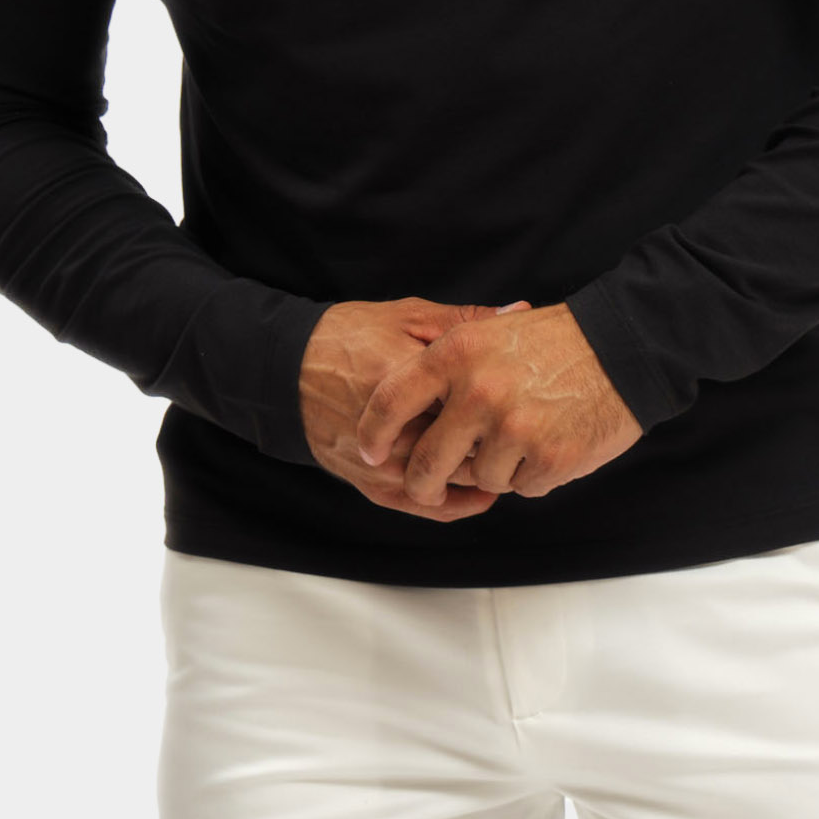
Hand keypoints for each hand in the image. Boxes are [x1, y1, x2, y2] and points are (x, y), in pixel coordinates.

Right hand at [298, 295, 534, 521]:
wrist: (290, 368)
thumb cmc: (350, 335)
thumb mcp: (408, 316)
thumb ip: (466, 320)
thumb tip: (521, 312)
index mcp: (408, 379)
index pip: (478, 402)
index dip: (510, 400)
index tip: (528, 391)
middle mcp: (395, 429)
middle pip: (468, 448)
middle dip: (500, 440)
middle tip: (523, 425)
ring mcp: (381, 463)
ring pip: (450, 481)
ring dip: (482, 472)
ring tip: (505, 454)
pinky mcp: (370, 484)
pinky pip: (424, 506)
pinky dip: (457, 503)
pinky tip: (480, 492)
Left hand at [355, 301, 644, 506]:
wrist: (623, 346)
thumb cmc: (555, 340)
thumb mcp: (490, 331)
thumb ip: (446, 360)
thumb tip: (403, 399)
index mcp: (456, 353)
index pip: (392, 400)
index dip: (375, 432)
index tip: (371, 450)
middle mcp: (478, 391)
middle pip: (427, 462)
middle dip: (423, 482)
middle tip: (427, 484)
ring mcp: (513, 428)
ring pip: (478, 478)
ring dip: (493, 468)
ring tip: (521, 433)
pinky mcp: (547, 459)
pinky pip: (520, 487)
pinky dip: (530, 473)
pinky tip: (549, 440)